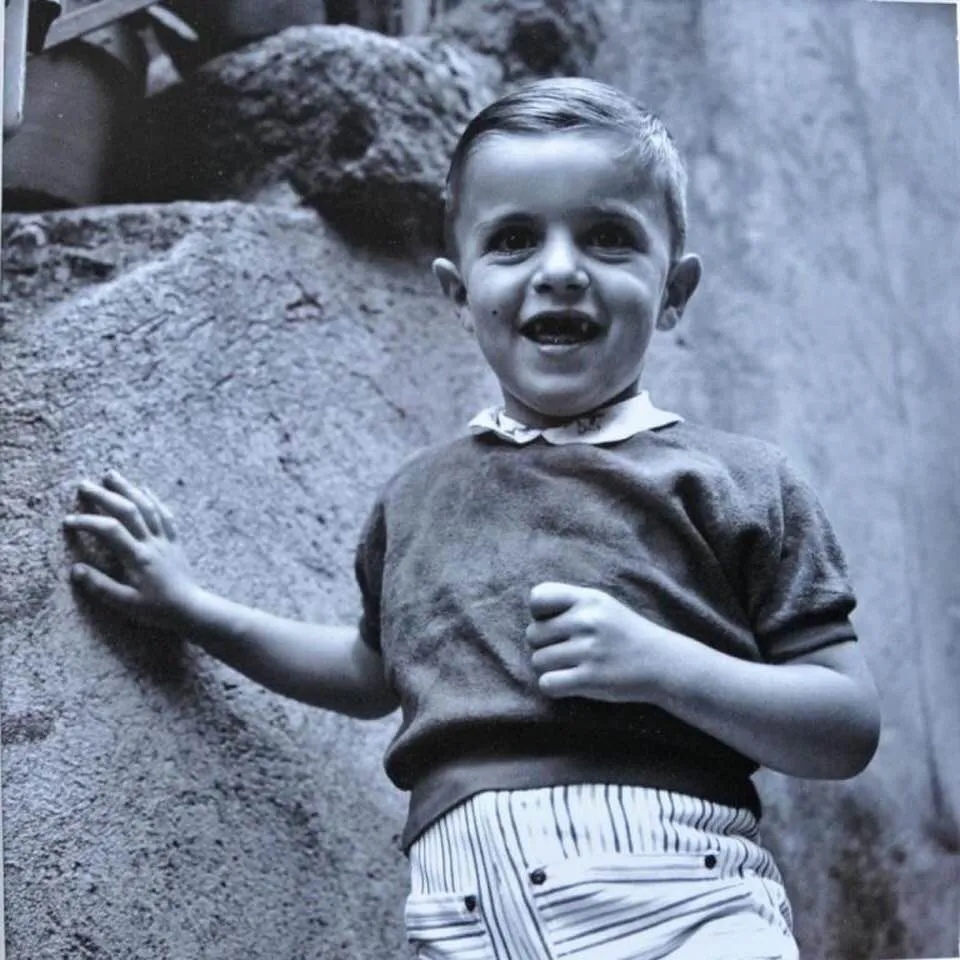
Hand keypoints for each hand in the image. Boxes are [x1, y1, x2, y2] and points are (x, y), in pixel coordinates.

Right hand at [64, 470, 199, 628]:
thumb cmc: (157, 609)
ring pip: (147, 507)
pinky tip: (144, 489)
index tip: (69, 521)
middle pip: (128, 510)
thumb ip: (101, 587)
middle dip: (105, 495)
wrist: (191, 609)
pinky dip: (153, 499)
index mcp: (139, 557)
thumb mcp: (126, 604)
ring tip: (111, 475)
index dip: (88, 522)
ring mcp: (165, 540)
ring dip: (128, 489)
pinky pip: (165, 514)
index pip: (110, 530)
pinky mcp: (174, 541)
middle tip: (84, 485)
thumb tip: (76, 569)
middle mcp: (153, 543)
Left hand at [525, 582, 680, 702]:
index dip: (538, 614)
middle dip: (544, 645)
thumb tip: (532, 615)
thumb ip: (570, 603)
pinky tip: (569, 683)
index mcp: (588, 599)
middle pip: (532, 634)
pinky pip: (547, 683)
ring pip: (537, 661)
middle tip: (566, 651)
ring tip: (571, 667)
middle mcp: (587, 621)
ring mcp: (589, 650)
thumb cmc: (625, 634)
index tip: (553, 624)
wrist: (664, 663)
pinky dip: (553, 686)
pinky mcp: (591, 679)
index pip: (538, 597)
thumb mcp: (603, 605)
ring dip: (549, 668)